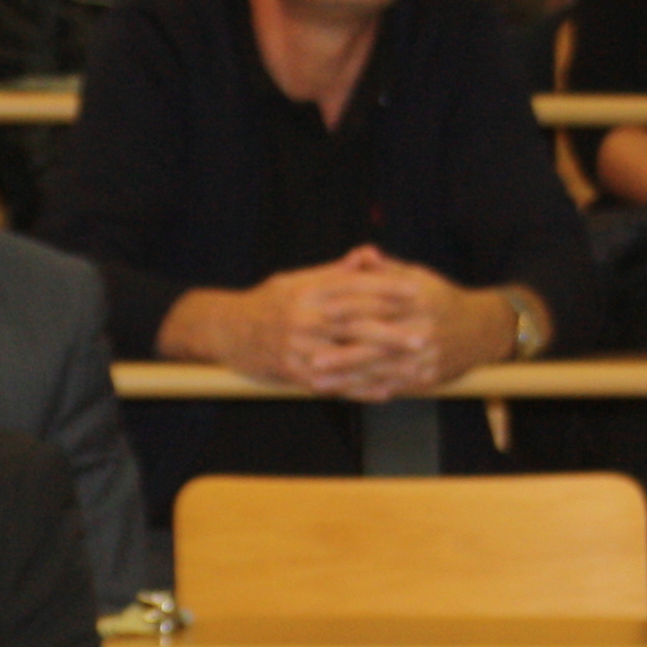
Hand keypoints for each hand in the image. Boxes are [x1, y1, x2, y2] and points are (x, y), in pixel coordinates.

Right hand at [200, 252, 427, 395]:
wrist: (223, 330)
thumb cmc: (265, 303)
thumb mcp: (295, 281)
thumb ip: (334, 272)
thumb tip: (367, 255)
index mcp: (307, 291)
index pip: (353, 288)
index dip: (386, 289)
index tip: (417, 291)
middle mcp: (303, 318)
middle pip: (354, 324)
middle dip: (391, 330)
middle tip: (423, 335)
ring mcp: (297, 347)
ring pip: (346, 356)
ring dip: (382, 364)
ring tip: (412, 368)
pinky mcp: (291, 372)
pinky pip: (331, 383)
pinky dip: (359, 389)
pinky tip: (385, 391)